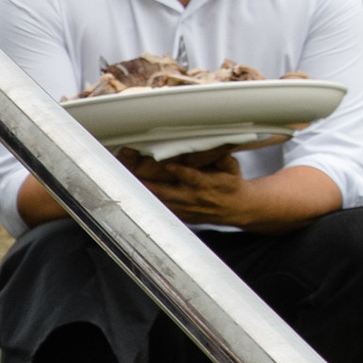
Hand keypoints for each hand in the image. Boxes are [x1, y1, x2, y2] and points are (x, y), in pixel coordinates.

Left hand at [123, 146, 252, 226]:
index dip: (180, 172)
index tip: (169, 165)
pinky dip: (147, 202)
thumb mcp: (232, 169)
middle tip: (132, 174)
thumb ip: (224, 159)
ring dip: (143, 192)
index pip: (192, 178)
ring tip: (125, 183)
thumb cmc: (231, 184)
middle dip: (150, 183)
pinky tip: (132, 195)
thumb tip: (221, 147)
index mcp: (206, 184)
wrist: (236, 208)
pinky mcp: (180, 215)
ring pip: (159, 201)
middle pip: (167, 192)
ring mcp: (185, 208)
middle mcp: (193, 198)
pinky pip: (160, 209)